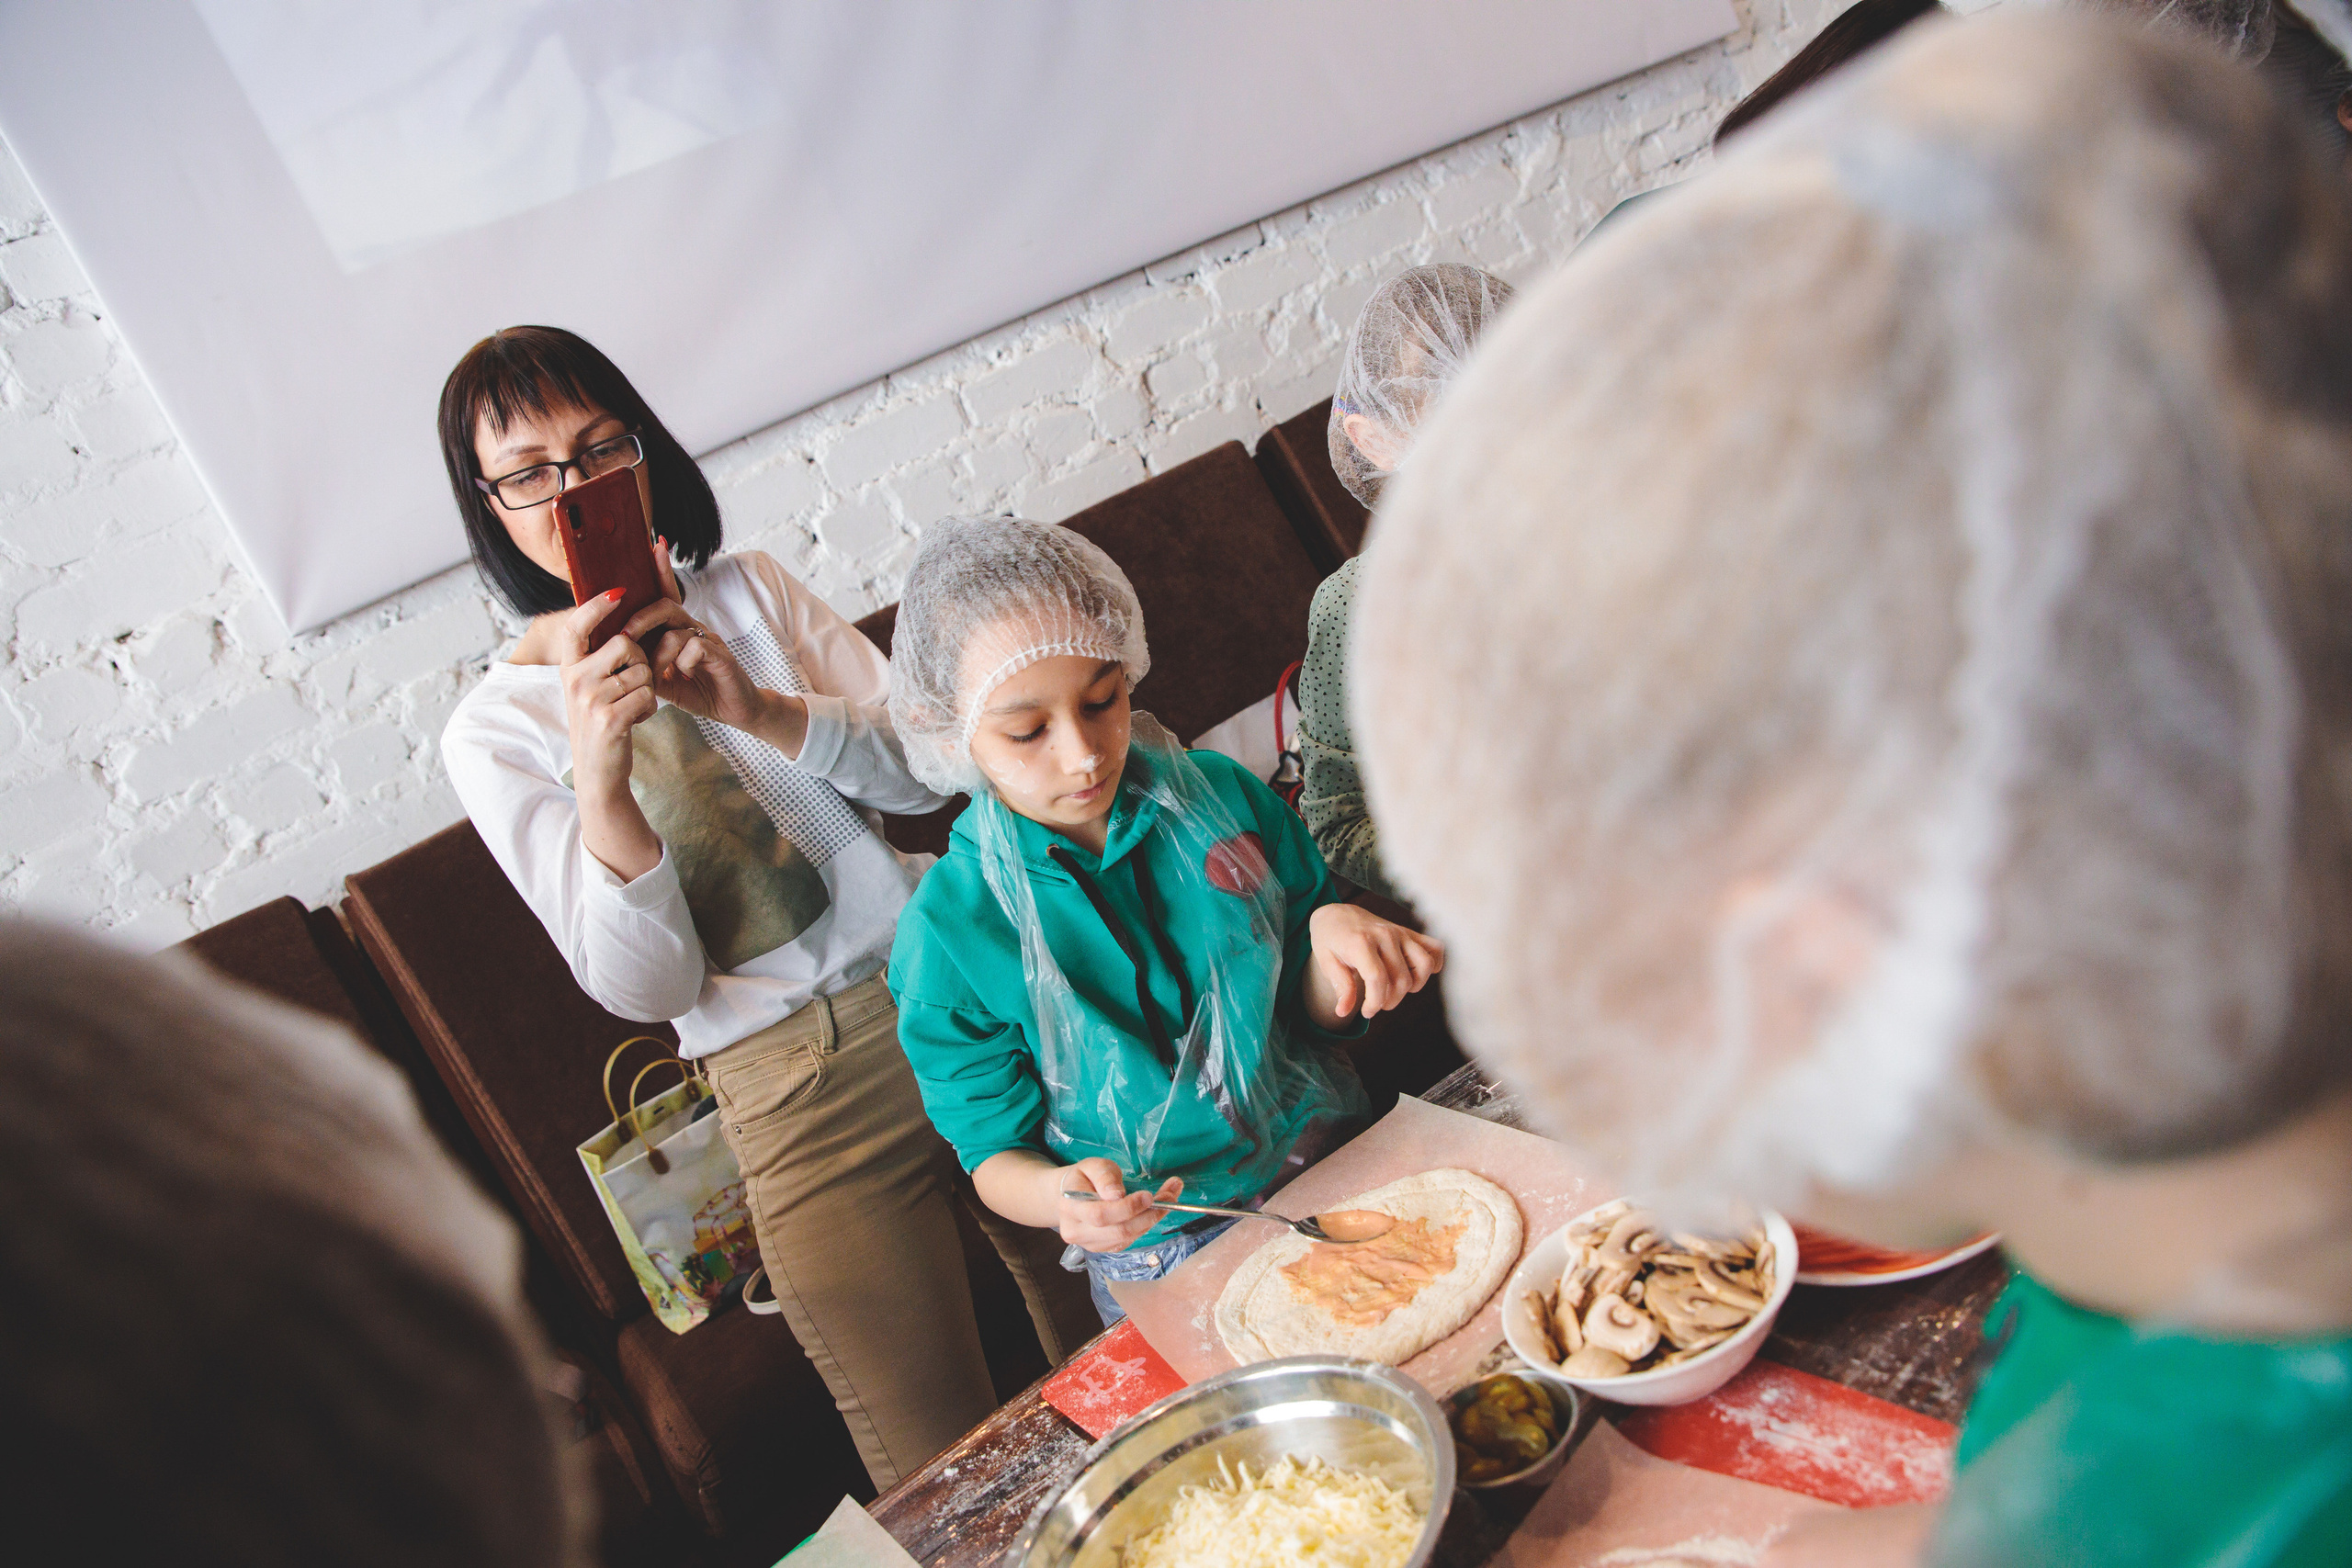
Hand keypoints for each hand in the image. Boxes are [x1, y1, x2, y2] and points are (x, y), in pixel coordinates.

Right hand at [556, 590, 658, 798]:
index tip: (617, 591)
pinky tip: (636, 719)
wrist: (597, 772)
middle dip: (641, 660)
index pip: (576, 627)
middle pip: (625, 643)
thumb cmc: (600, 722)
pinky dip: (650, 708)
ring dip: (647, 689)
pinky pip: (647, 695)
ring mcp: (591, 700)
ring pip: (642, 671)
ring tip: (632, 706)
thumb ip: (596, 660)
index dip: (595, 606)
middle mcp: (575, 681)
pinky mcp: (611, 719)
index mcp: (569, 669)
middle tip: (634, 683)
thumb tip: (614, 620)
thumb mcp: (588, 689)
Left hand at [626, 540, 809, 754]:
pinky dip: (683, 663)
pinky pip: (695, 647)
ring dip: (660, 655)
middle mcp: (694, 629)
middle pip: (665, 606)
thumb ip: (646, 665)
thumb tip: (620, 656)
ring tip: (659, 674)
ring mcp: (709, 639)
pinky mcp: (721, 655)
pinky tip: (686, 676)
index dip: (662, 570)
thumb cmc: (701, 691)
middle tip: (625, 637)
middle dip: (640, 619)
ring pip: (676, 630)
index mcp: (680, 630)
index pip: (667, 594)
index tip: (655, 545)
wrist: (736, 710)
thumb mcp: (664, 679)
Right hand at [1055, 1158, 1180, 1252]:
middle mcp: (1076, 1231)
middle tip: (1171, 1196)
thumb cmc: (1083, 1178)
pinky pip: (1128, 1241)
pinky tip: (1155, 1210)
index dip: (1127, 1208)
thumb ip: (1104, 1177)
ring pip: (1127, 1237)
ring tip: (1170, 1197)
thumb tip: (1117, 1195)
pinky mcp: (1103, 1248)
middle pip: (1118, 1231)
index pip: (1100, 1214)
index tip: (1148, 1195)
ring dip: (1152, 1219)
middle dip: (1148, 1215)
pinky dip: (1145, 1225)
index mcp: (1070, 1207)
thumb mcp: (1092, 1166)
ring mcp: (1089, 1244)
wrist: (1069, 1197)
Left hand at [1304, 902, 1444, 1026]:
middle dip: (1390, 1001)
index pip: (1378, 979)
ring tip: (1396, 989)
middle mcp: (1385, 935)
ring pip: (1425, 965)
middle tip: (1376, 1004)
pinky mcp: (1409, 933)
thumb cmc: (1330, 939)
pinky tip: (1415, 973)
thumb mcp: (1325, 961)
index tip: (1366, 1012)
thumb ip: (1340, 986)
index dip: (1375, 1002)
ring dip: (1414, 985)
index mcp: (1361, 942)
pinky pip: (1435, 948)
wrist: (1337, 914)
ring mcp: (1400, 932)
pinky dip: (1433, 964)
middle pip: (1402, 979)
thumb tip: (1343, 1012)